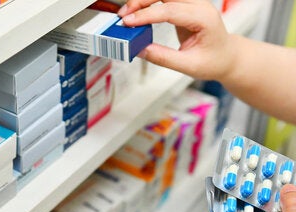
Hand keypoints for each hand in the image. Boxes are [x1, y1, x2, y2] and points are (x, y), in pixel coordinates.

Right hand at [118, 0, 235, 80]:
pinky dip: (149, 3)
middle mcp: (199, 5)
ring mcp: (193, 2)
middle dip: (142, 1)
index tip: (128, 23)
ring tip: (128, 14)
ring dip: (144, 0)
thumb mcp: (188, 66)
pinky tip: (138, 13)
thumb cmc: (213, 61)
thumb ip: (163, 57)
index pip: (171, 11)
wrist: (226, 57)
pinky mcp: (185, 5)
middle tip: (124, 16)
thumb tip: (139, 49)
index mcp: (204, 18)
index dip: (146, 15)